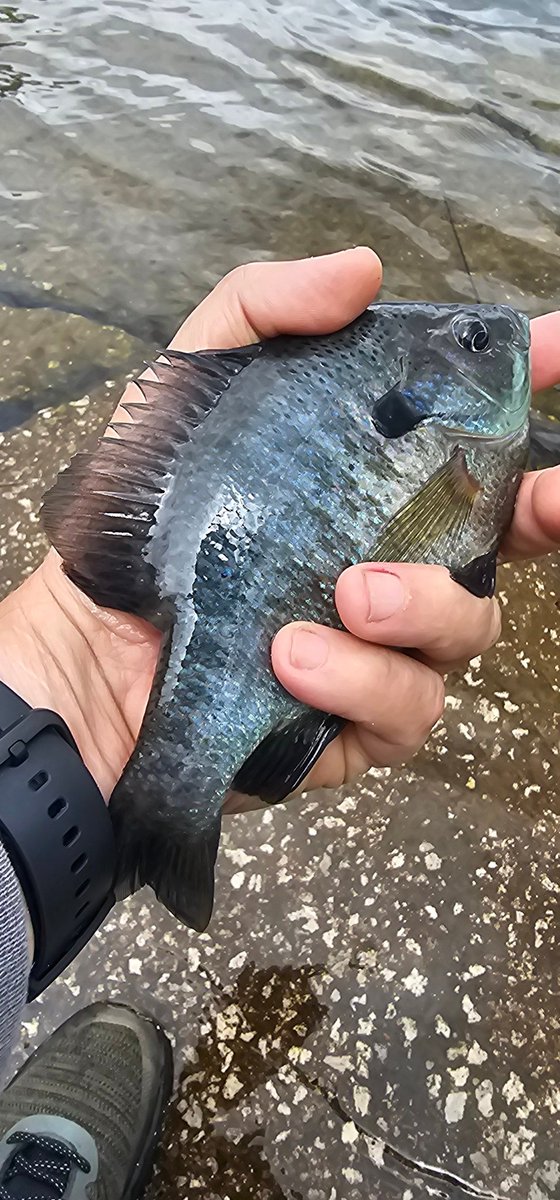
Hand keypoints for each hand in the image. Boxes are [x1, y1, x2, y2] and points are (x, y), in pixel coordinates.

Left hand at [0, 249, 557, 807]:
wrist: (77, 659)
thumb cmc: (136, 527)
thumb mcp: (183, 396)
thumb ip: (261, 313)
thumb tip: (365, 272)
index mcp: (365, 487)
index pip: (470, 439)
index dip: (526, 397)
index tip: (556, 349)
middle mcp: (388, 561)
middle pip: (507, 540)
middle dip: (545, 512)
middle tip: (549, 498)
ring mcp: (378, 648)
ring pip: (467, 630)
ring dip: (421, 606)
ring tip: (345, 593)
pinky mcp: (351, 724)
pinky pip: (405, 708)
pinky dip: (360, 679)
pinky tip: (292, 657)